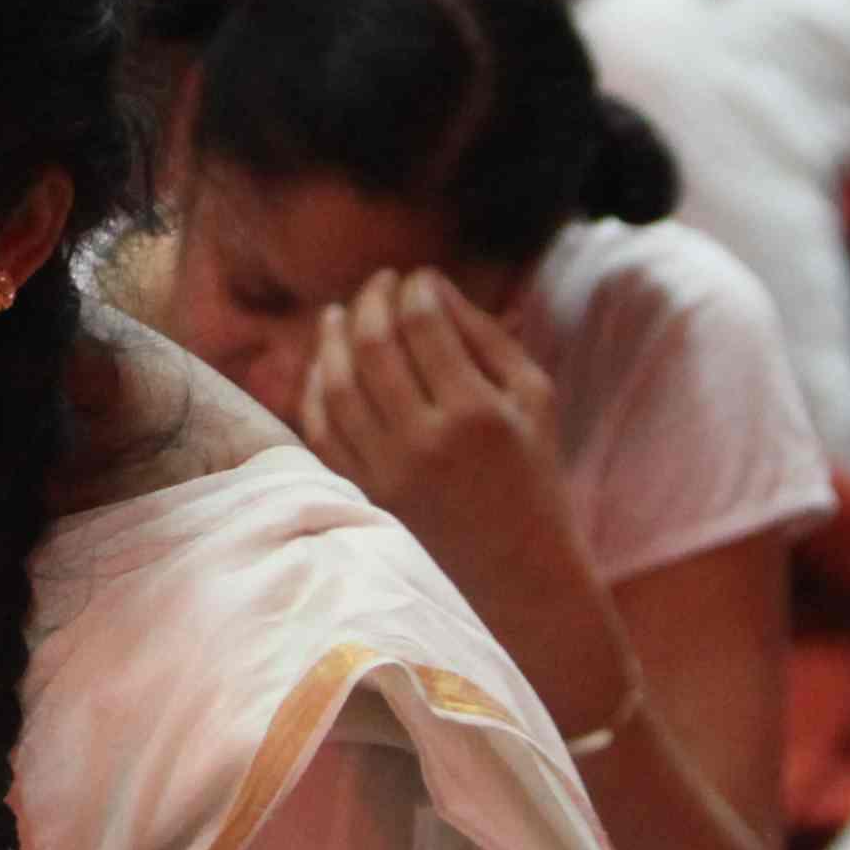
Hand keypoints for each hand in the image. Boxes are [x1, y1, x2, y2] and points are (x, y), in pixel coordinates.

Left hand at [295, 272, 616, 706]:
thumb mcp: (534, 398)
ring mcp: (386, 471)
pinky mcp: (365, 492)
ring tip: (340, 315)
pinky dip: (315, 391)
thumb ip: (487, 336)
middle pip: (374, 348)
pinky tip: (324, 366)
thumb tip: (433, 286)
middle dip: (371, 302)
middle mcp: (424, 441)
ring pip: (337, 387)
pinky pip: (321, 431)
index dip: (415, 290)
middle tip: (378, 283)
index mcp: (475, 413)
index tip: (417, 277)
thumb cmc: (535, 474)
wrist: (520, 571)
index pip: (425, 327)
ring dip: (333, 341)